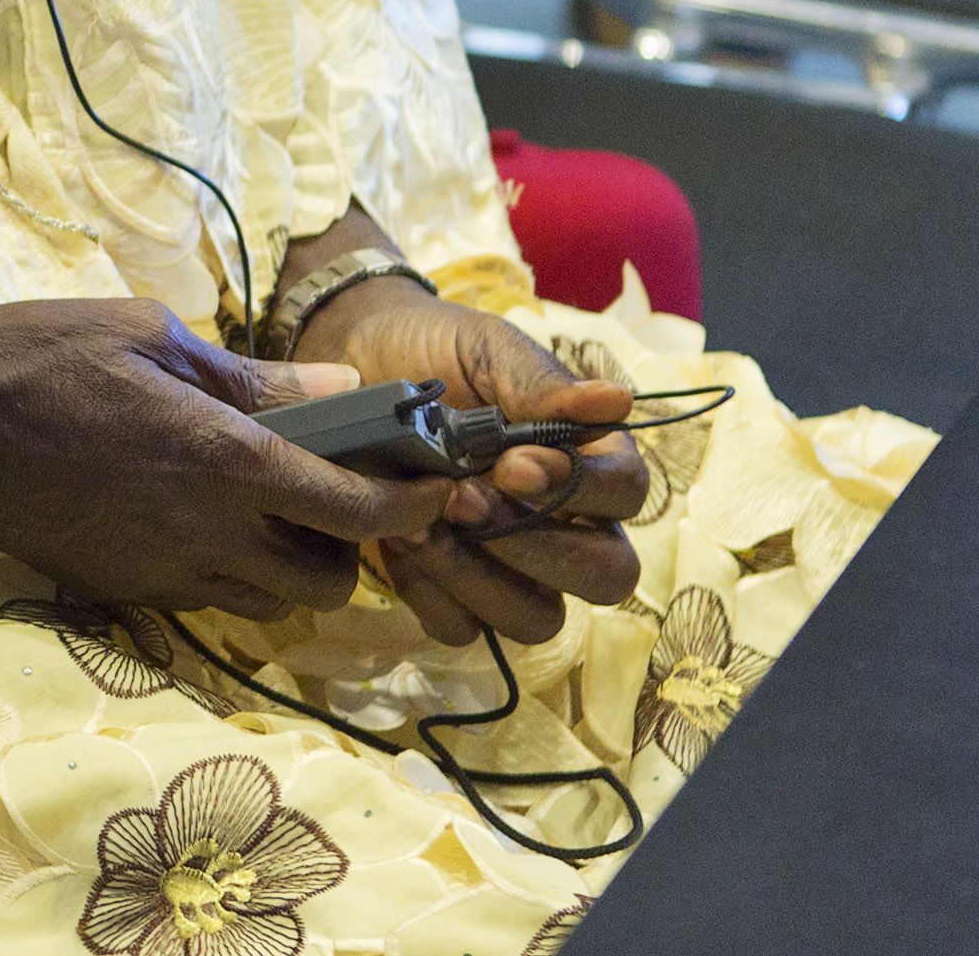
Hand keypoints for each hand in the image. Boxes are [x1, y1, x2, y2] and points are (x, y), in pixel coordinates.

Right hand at [0, 298, 450, 617]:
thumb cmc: (35, 355)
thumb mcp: (147, 334)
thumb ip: (250, 374)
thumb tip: (338, 383)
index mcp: (222, 458)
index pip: (354, 510)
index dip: (410, 508)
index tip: (432, 489)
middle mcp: (205, 531)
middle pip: (327, 582)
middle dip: (350, 549)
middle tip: (330, 496)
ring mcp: (161, 571)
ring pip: (270, 605)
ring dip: (288, 567)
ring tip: (264, 510)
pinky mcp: (121, 592)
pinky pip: (205, 599)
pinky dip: (227, 572)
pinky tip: (195, 518)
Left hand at [295, 275, 646, 643]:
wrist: (352, 369)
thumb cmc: (433, 353)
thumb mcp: (484, 350)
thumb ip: (540, 384)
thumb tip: (616, 399)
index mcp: (587, 461)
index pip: (627, 493)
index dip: (582, 489)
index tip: (512, 464)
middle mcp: (566, 525)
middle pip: (603, 576)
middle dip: (534, 547)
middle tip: (460, 499)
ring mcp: (513, 569)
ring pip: (536, 618)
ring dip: (478, 578)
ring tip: (417, 523)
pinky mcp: (453, 592)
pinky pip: (461, 628)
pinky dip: (429, 594)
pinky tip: (394, 543)